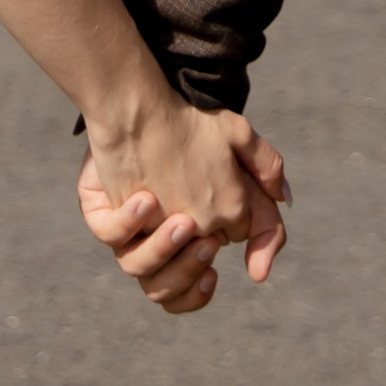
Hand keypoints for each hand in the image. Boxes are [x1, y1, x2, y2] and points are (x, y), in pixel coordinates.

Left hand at [76, 94, 288, 315]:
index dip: (213, 277)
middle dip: (188, 268)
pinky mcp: (104, 209)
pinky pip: (108, 232)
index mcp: (191, 236)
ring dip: (160, 251)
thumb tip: (282, 205)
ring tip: (180, 222)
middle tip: (205, 243)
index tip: (238, 265)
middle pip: (170, 285)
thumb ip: (267, 169)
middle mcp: (157, 239)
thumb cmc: (191, 123)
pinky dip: (126, 222)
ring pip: (138, 269)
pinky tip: (144, 200)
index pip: (199, 281)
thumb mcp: (237, 139)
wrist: (143, 99)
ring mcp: (130, 228)